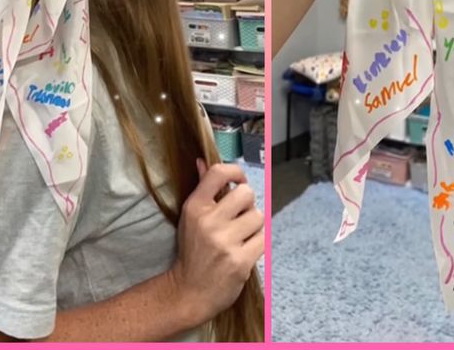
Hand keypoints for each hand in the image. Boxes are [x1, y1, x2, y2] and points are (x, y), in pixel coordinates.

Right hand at [170, 161, 263, 324]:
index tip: (239, 181)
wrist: (189, 292)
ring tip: (241, 236)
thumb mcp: (190, 216)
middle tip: (240, 216)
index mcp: (195, 207)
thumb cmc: (193, 250)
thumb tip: (202, 160)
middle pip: (247, 193)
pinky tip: (246, 249)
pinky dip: (258, 242)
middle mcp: (209, 221)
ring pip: (258, 217)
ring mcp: (225, 242)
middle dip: (248, 204)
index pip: (218, 173)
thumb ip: (201, 187)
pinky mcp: (240, 261)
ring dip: (254, 225)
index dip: (236, 172)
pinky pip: (263, 238)